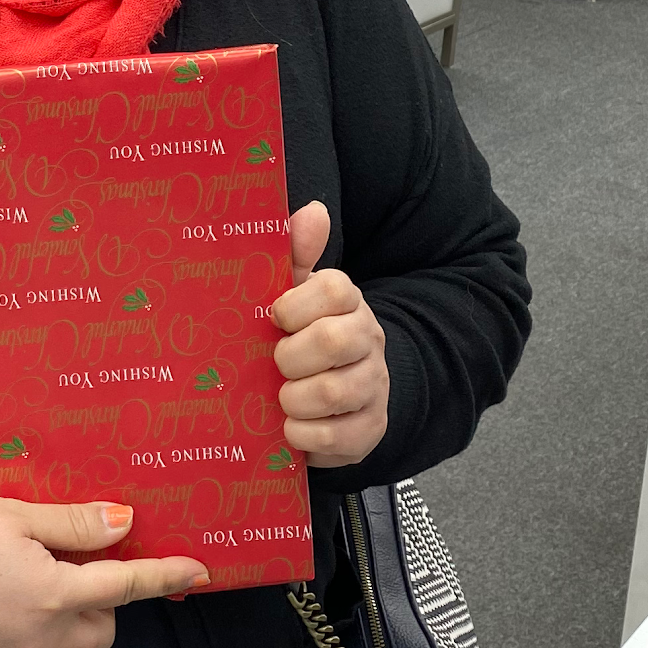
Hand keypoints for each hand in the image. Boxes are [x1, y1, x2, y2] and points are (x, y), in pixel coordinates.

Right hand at [0, 498, 209, 647]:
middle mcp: (39, 637)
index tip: (199, 571)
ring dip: (64, 612)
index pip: (125, 585)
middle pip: (100, 629)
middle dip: (104, 600)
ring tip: (27, 569)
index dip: (163, 576)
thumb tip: (125, 524)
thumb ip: (72, 525)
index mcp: (52, 594)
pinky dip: (25, 622)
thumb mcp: (10, 515)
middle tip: (76, 559)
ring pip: (62, 641)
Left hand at [271, 201, 388, 470]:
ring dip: (294, 399)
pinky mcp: (370, 428)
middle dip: (290, 358)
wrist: (333, 390)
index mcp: (347, 300)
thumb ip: (296, 251)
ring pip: (334, 393)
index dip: (295, 305)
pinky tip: (291, 429)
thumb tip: (314, 210)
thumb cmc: (299, 333)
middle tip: (274, 364)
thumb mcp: (292, 292)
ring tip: (281, 398)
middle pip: (333, 341)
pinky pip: (338, 438)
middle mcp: (368, 339)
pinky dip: (305, 436)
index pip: (334, 289)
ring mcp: (373, 385)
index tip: (273, 317)